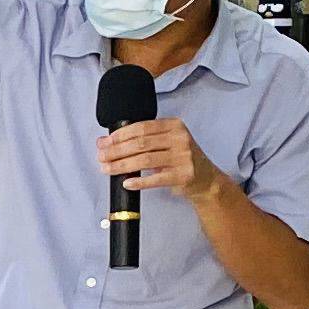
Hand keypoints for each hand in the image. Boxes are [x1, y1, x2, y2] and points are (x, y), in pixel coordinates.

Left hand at [95, 117, 217, 201]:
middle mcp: (180, 138)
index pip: (141, 127)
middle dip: (116, 150)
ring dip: (122, 165)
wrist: (207, 179)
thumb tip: (108, 141)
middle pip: (140, 143)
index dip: (120, 135)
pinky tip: (126, 183)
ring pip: (145, 160)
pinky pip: (156, 179)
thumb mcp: (168, 142)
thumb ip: (145, 139)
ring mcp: (183, 157)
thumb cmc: (181, 159)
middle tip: (101, 156)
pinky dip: (139, 181)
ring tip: (107, 169)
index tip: (105, 142)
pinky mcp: (184, 175)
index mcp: (174, 125)